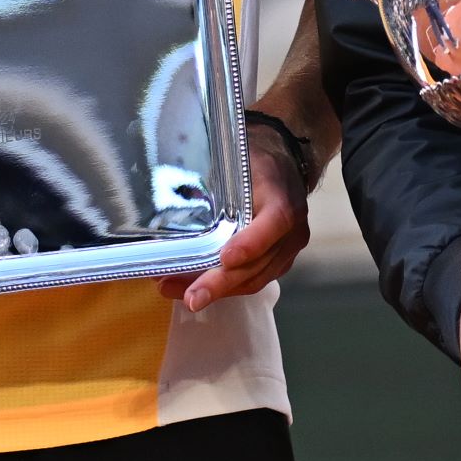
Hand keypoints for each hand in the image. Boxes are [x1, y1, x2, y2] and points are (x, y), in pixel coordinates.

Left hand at [158, 120, 312, 308]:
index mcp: (284, 200)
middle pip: (259, 264)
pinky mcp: (277, 265)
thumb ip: (216, 183)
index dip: (251, 243)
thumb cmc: (255, 163)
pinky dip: (224, 289)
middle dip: (222, 283)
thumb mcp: (238, 161)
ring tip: (180, 295)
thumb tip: (169, 204)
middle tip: (192, 298)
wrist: (284, 167)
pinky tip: (193, 288)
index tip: (225, 258)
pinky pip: (252, 281)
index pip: (274, 224)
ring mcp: (287, 252)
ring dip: (217, 291)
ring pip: (254, 280)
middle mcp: (292, 232)